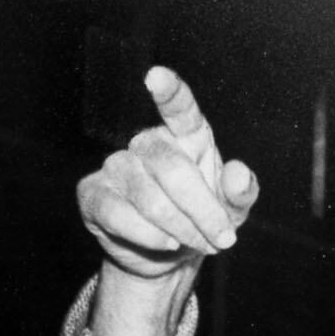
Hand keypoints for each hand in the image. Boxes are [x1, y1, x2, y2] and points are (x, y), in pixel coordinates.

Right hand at [78, 66, 257, 276]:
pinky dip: (148, 237)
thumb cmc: (201, 221)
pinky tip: (165, 244)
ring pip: (150, 199)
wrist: (168, 257)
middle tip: (222, 240)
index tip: (156, 77)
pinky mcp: (93, 194)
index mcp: (184, 135)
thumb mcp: (231, 211)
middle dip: (204, 213)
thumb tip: (239, 174)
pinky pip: (118, 215)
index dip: (168, 92)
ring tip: (196, 244)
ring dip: (181, 231)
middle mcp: (147, 143)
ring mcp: (116, 166)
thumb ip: (241, 193)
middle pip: (173, 171)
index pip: (179, 107)